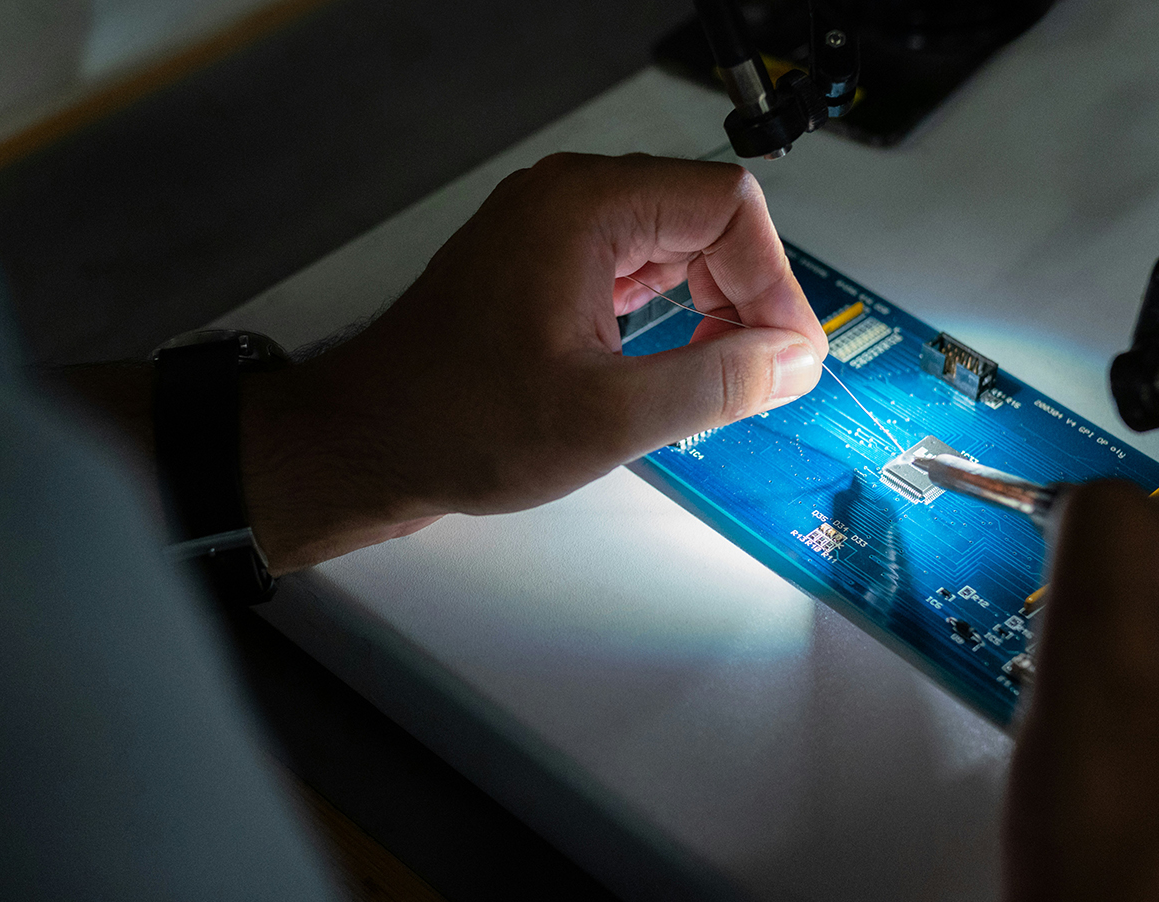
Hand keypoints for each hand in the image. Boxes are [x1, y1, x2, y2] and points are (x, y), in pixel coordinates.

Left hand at [238, 153, 825, 571]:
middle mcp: (567, 201)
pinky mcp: (541, 266)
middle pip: (706, 218)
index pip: (728, 206)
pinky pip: (634, 268)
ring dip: (711, 307)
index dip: (772, 283)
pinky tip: (674, 367)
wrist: (366, 444)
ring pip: (674, 244)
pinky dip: (670, 314)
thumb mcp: (610, 416)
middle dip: (746, 295)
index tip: (784, 355)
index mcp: (584, 207)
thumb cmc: (455, 422)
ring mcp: (550, 230)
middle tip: (758, 375)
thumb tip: (793, 360)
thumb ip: (718, 381)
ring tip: (717, 380)